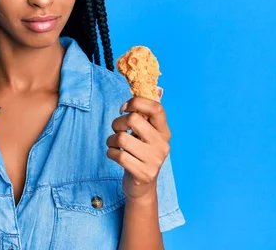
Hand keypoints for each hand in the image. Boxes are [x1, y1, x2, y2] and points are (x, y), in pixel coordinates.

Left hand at [106, 87, 170, 201]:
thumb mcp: (148, 134)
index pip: (156, 108)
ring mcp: (154, 160)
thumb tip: (158, 89)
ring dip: (111, 140)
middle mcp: (162, 144)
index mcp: (164, 131)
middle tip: (117, 130)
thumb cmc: (141, 154)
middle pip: (133, 119)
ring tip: (114, 145)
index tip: (124, 108)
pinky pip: (118, 155)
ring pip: (122, 138)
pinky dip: (110, 153)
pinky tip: (115, 155)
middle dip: (117, 123)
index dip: (136, 102)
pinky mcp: (143, 173)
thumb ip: (148, 114)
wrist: (142, 187)